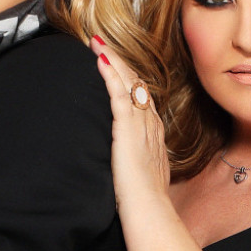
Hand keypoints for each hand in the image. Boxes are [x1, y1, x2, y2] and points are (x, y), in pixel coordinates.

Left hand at [91, 35, 169, 203]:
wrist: (149, 209)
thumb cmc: (143, 199)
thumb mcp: (141, 173)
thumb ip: (134, 159)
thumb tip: (125, 159)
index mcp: (152, 133)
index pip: (141, 95)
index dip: (127, 76)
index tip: (114, 63)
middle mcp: (150, 123)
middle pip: (137, 82)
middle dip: (119, 60)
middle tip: (101, 43)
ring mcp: (141, 124)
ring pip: (129, 82)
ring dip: (113, 59)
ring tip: (97, 42)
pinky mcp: (128, 129)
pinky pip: (119, 94)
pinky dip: (110, 75)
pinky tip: (100, 60)